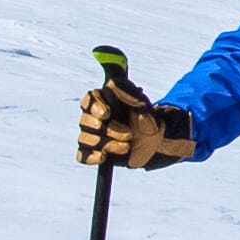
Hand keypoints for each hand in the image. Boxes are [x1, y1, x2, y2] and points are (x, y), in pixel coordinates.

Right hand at [77, 83, 196, 168]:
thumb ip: (128, 91)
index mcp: (102, 101)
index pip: (88, 100)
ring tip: (127, 145)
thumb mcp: (142, 104)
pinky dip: (92, 156)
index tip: (107, 113)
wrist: (156, 143)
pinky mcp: (93, 152)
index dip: (95, 107)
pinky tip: (105, 156)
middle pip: (86, 122)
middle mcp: (93, 117)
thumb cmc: (147, 119)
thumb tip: (112, 83)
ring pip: (86, 139)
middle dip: (110, 129)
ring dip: (108, 143)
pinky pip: (83, 156)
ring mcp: (92, 135)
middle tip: (128, 134)